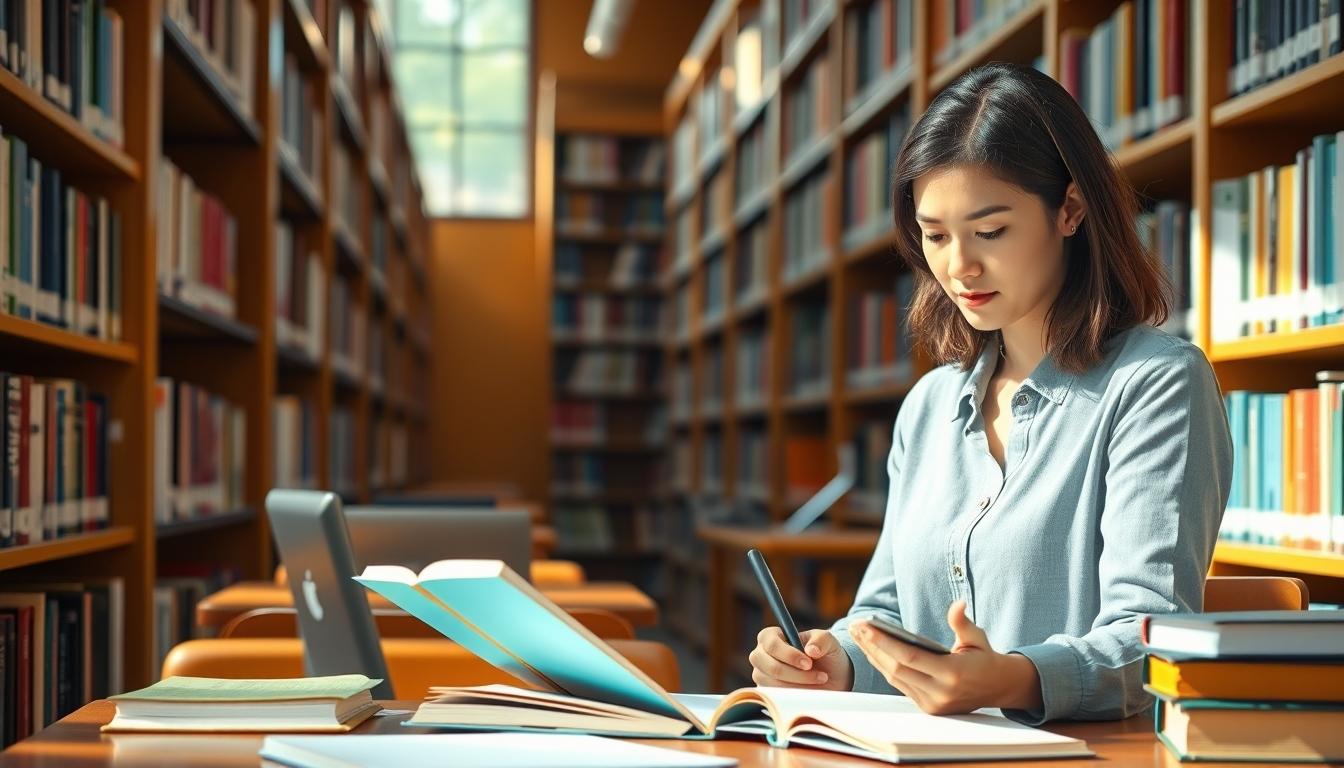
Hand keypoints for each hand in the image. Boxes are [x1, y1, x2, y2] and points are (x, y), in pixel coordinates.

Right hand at [749, 627, 853, 690]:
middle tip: (819, 675)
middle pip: (770, 666)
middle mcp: (761, 655)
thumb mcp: (828, 641)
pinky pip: (777, 697)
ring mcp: (762, 675)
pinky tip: (809, 690)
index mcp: (771, 637)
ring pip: (775, 683)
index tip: (808, 663)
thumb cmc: (824, 653)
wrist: (830, 676)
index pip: (771, 643)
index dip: (789, 654)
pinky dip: (796, 695)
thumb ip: (821, 640)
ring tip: (819, 681)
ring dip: (800, 684)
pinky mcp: (767, 692)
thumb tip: (811, 650)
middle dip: (796, 673)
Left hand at [851, 601, 1041, 714]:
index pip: (909, 657)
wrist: (998, 688)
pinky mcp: (928, 708)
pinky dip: (884, 667)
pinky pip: (900, 685)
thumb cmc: (984, 657)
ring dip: (874, 656)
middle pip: (896, 668)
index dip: (884, 642)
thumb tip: (957, 604)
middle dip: (873, 646)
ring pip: (894, 678)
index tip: (866, 626)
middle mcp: (941, 693)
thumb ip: (962, 622)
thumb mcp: (977, 637)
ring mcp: (933, 704)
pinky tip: (872, 650)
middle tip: (856, 626)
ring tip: (859, 635)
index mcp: (953, 673)